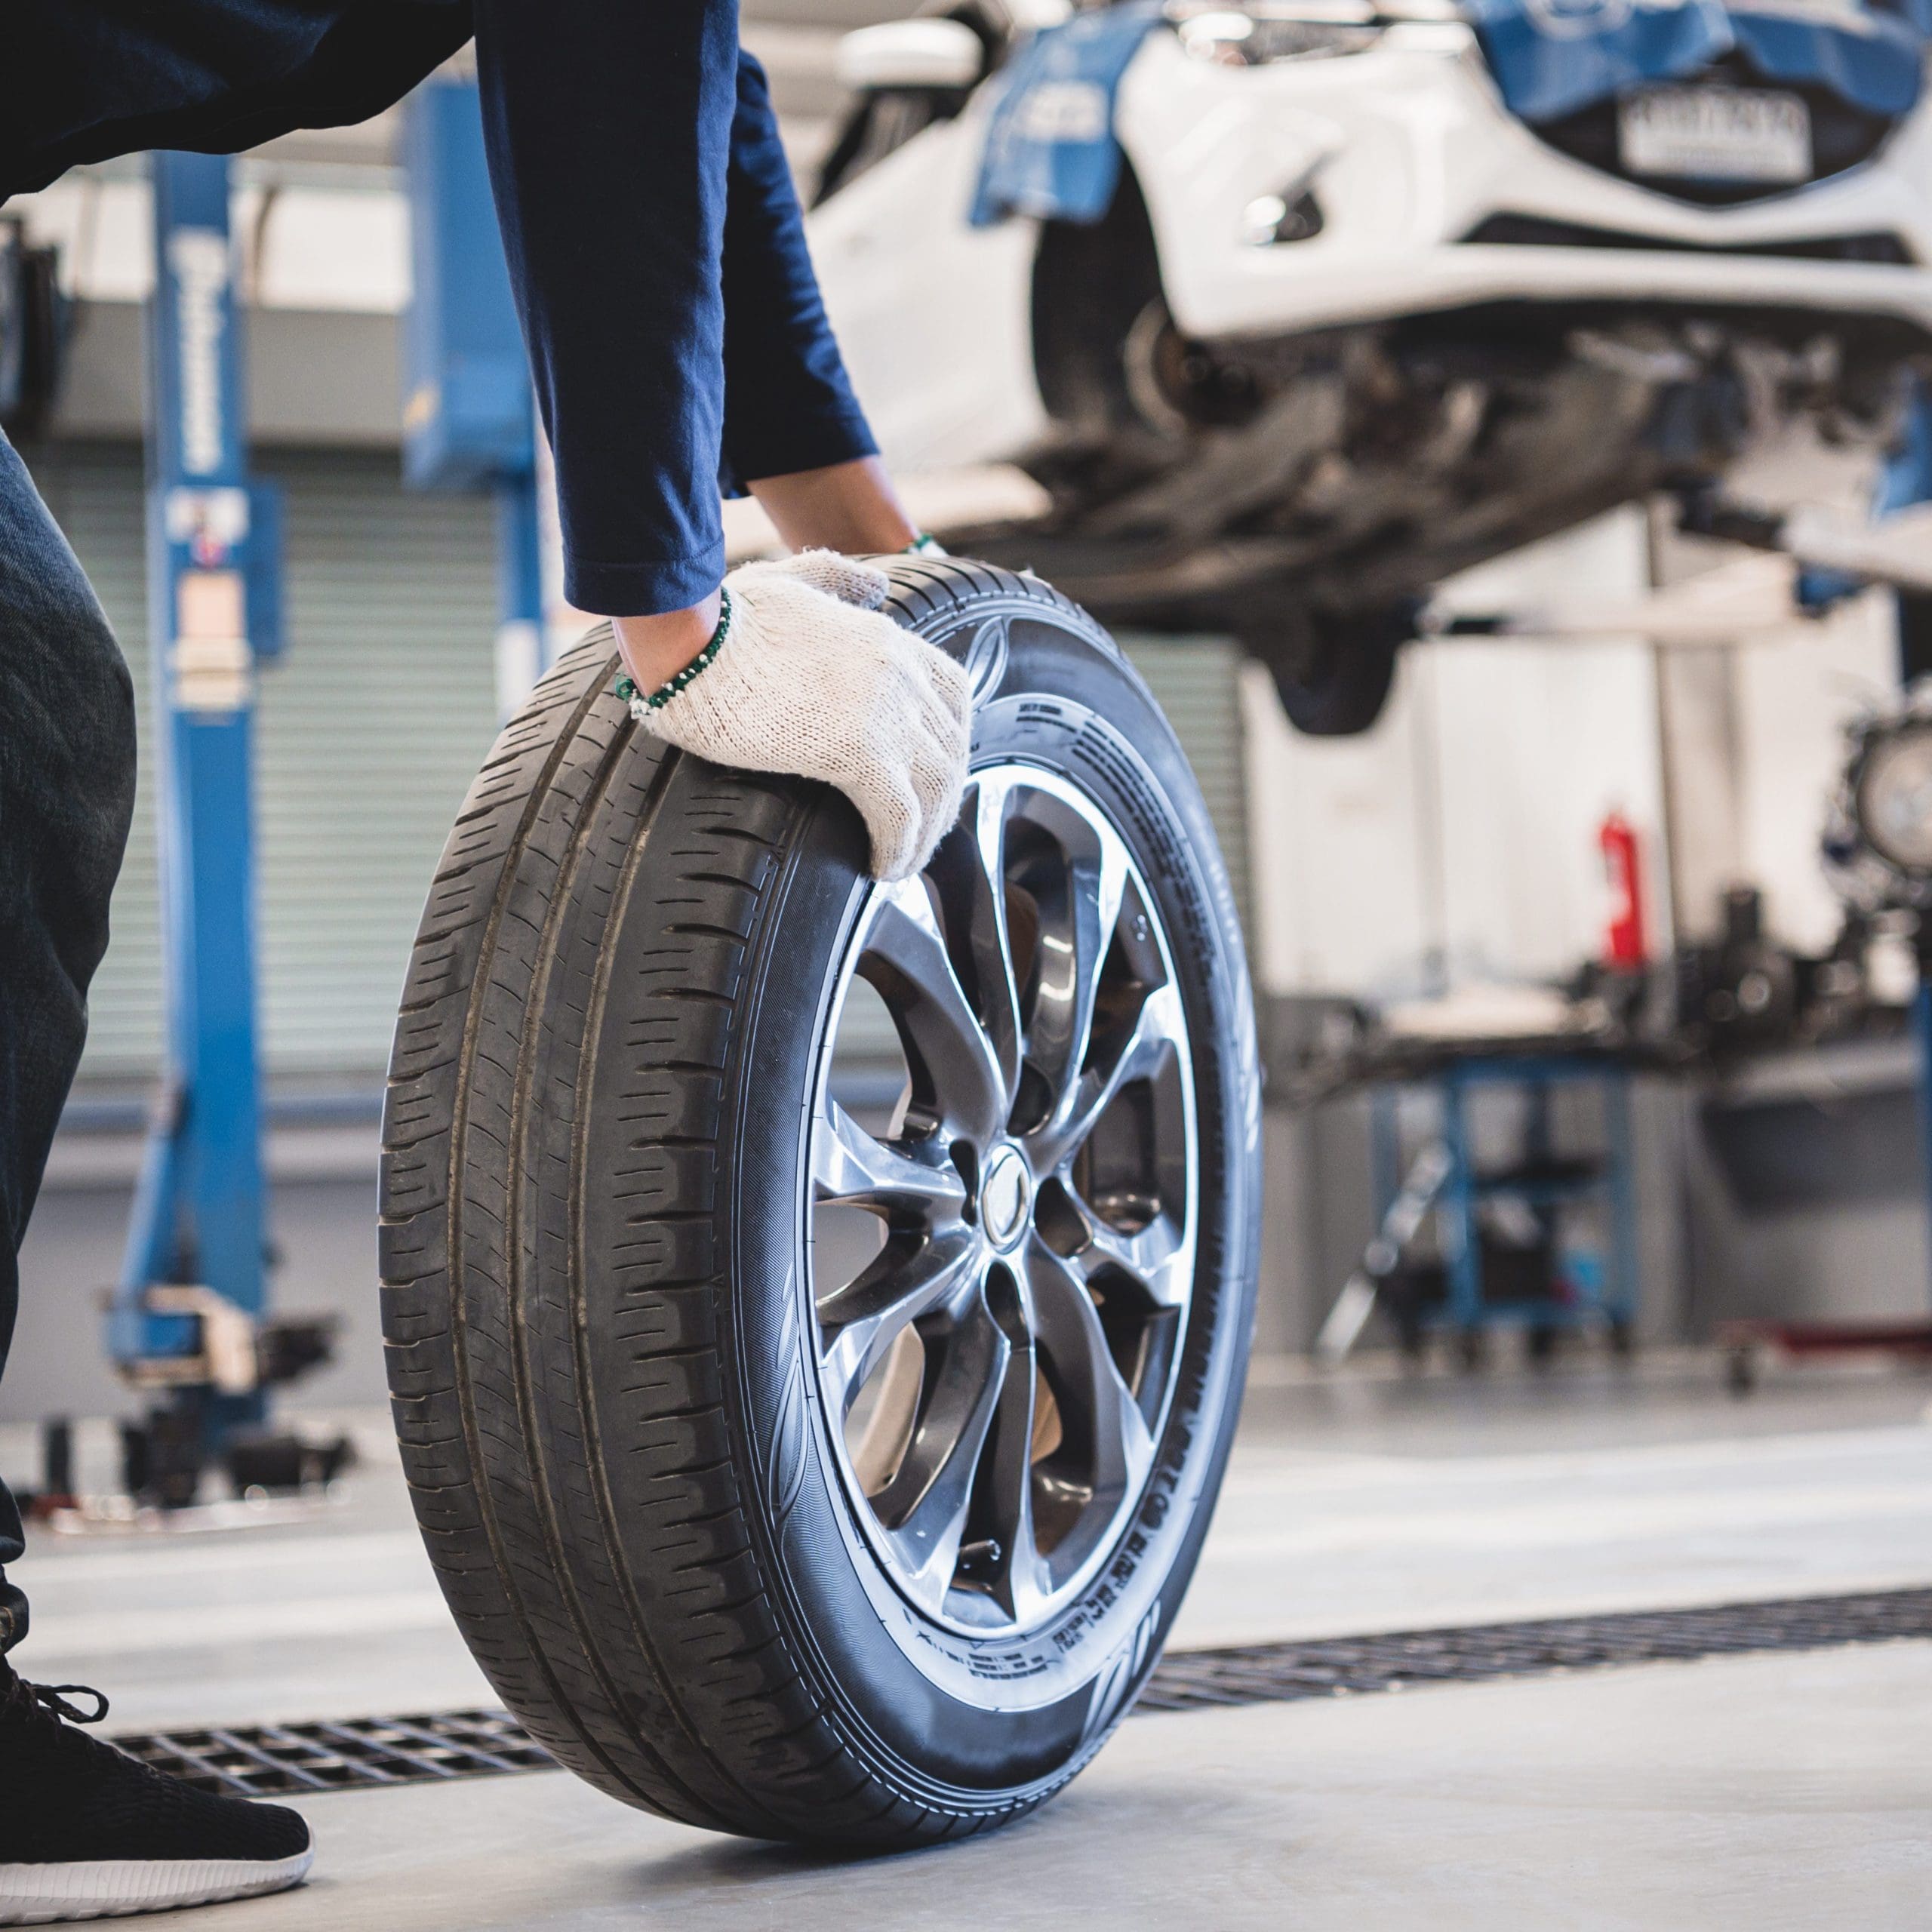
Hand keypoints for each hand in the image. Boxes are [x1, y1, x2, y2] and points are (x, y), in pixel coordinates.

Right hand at [632, 551, 970, 881]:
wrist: (693, 644)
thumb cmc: (723, 618)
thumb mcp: (790, 579)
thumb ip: (838, 576)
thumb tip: (877, 583)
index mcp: (889, 638)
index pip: (953, 693)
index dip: (950, 740)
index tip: (933, 774)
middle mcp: (900, 674)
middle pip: (951, 749)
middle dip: (942, 798)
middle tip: (920, 834)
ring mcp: (886, 713)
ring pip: (935, 790)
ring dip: (924, 836)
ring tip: (902, 863)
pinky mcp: (860, 752)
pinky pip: (900, 817)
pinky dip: (899, 850)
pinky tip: (881, 869)